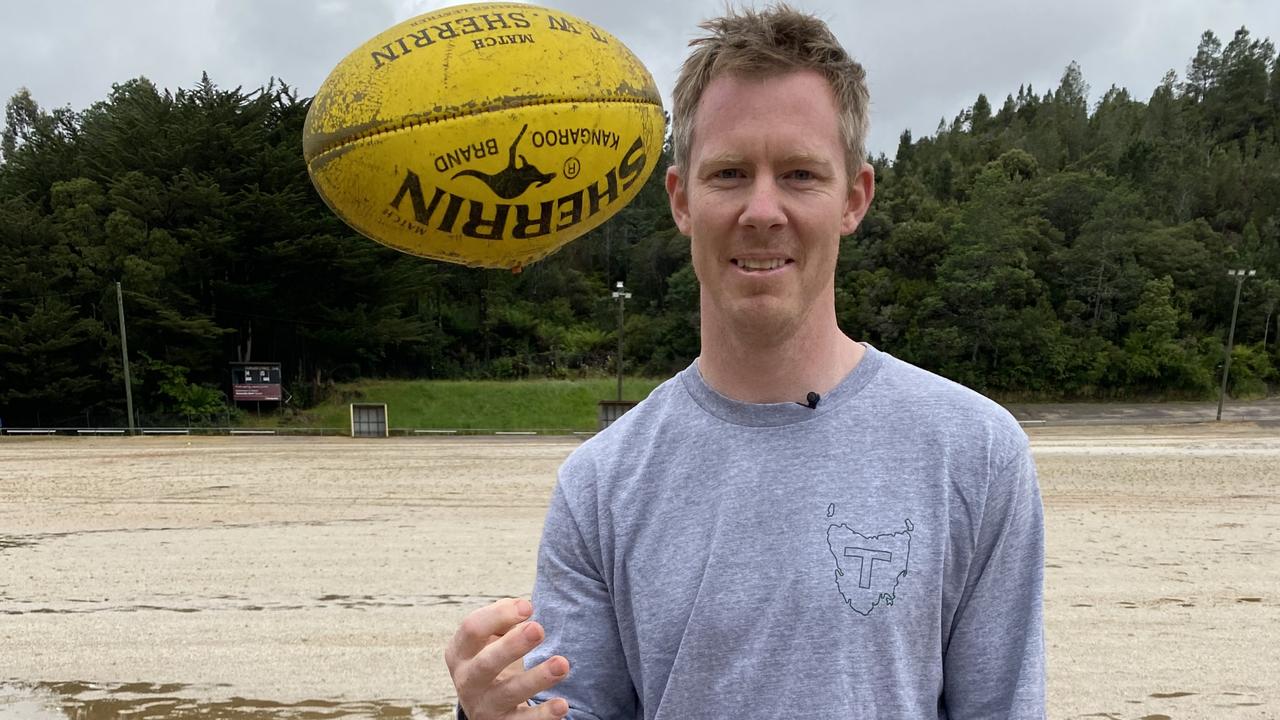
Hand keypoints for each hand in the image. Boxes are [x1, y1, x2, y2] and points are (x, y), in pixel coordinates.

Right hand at [445, 597, 571, 718]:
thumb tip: (523, 608)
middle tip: (538, 629)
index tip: (528, 607)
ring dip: (537, 678)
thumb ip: (503, 618)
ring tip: (562, 664)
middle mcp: (467, 680)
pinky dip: (543, 715)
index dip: (498, 615)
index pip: (472, 629)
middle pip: (486, 663)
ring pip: (509, 693)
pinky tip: (562, 705)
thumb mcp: (490, 639)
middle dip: (512, 646)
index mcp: (460, 652)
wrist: (485, 706)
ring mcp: (483, 706)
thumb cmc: (492, 659)